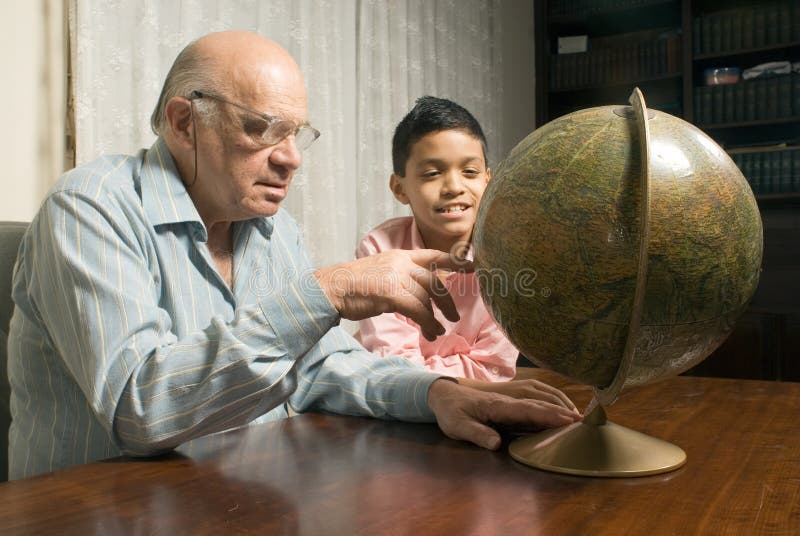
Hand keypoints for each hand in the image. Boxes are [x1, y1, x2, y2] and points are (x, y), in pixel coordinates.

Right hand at [315, 249, 471, 340]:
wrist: (330, 288)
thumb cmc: (352, 286)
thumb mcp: (380, 271)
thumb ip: (401, 276)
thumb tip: (420, 293)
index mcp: (399, 255)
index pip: (432, 255)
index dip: (454, 260)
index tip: (472, 264)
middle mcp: (400, 263)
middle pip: (434, 280)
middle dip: (446, 300)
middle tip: (454, 315)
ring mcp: (396, 276)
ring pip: (427, 298)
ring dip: (435, 318)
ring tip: (437, 332)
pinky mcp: (391, 293)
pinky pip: (418, 310)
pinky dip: (427, 323)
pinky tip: (430, 333)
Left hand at [427, 378, 581, 449]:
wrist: (443, 394)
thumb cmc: (451, 412)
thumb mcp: (458, 426)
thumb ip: (477, 434)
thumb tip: (497, 445)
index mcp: (497, 405)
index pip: (527, 409)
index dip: (548, 415)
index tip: (567, 420)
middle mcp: (507, 400)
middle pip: (538, 403)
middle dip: (560, 411)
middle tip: (583, 421)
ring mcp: (509, 400)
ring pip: (538, 400)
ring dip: (557, 406)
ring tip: (577, 416)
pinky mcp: (509, 403)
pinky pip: (533, 401)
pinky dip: (549, 404)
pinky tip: (559, 411)